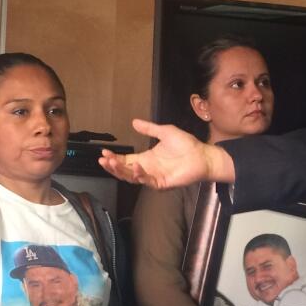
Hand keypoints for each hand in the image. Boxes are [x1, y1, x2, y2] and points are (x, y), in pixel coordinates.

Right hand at [99, 119, 234, 188]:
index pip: (125, 160)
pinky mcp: (162, 183)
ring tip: (112, 163)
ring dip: (121, 171)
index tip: (104, 152)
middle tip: (103, 160)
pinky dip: (140, 175)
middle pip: (125, 171)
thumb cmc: (186, 144)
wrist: (202, 155)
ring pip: (132, 178)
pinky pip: (147, 181)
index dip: (114, 158)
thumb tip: (134, 122)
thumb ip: (149, 128)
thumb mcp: (165, 132)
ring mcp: (154, 177)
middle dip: (113, 166)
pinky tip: (135, 167)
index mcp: (146, 158)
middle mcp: (147, 169)